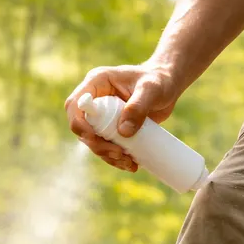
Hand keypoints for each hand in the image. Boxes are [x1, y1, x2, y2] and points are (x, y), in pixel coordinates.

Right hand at [65, 63, 181, 172]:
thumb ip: (137, 107)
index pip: (75, 106)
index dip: (80, 124)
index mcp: (97, 83)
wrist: (168, 86)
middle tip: (119, 154)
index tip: (95, 139)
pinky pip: (106, 146)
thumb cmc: (159, 80)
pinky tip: (130, 163)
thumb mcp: (151, 90)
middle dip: (97, 145)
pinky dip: (115, 158)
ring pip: (94, 141)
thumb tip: (123, 132)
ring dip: (107, 156)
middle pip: (82, 128)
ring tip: (129, 162)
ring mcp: (102, 115)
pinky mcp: (112, 127)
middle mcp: (95, 99)